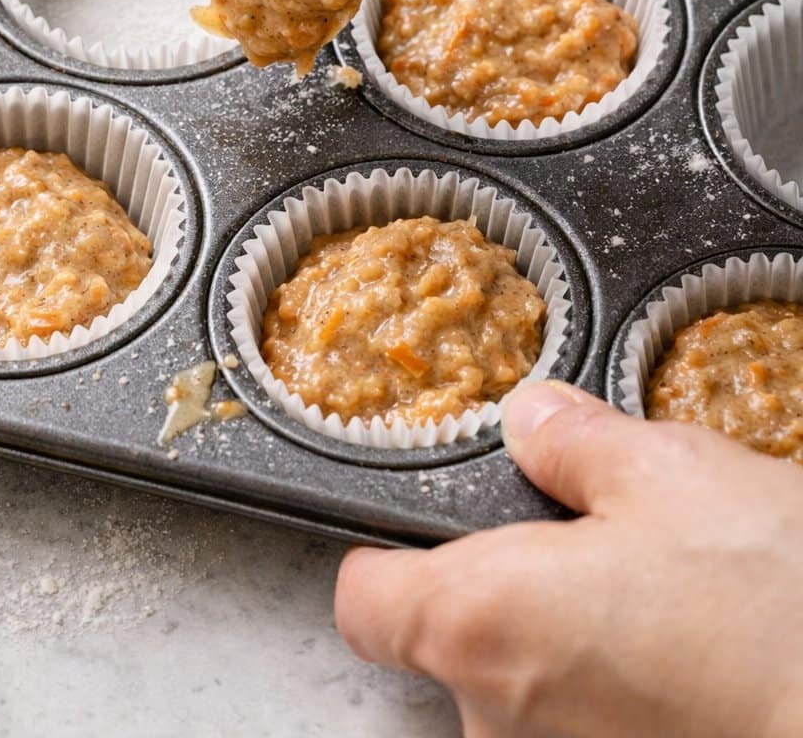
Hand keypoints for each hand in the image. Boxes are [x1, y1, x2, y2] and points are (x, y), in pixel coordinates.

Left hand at [336, 381, 802, 737]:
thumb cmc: (770, 607)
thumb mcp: (666, 472)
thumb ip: (573, 444)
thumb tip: (534, 421)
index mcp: (480, 622)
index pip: (366, 602)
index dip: (388, 556)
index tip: (427, 528)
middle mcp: (499, 721)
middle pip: (454, 648)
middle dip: (510, 593)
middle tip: (589, 546)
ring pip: (529, 695)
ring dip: (572, 648)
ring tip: (660, 601)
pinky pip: (590, 729)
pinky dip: (619, 696)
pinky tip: (686, 657)